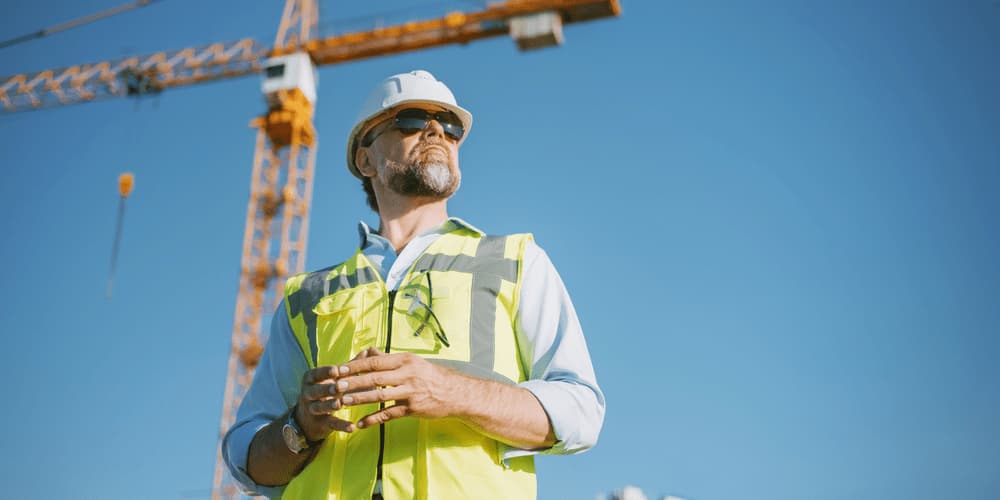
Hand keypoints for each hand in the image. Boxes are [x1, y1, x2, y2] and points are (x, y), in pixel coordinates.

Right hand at [295, 349, 379, 438]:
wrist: (308, 418)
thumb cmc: (326, 389)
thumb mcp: (334, 377)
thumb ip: (350, 366)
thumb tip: (367, 351)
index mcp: (311, 378)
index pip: (317, 373)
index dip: (327, 371)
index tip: (338, 370)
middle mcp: (308, 393)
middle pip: (316, 390)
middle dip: (327, 388)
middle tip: (338, 387)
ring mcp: (312, 409)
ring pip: (320, 407)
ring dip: (330, 405)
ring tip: (340, 404)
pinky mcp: (320, 423)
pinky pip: (330, 424)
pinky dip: (341, 425)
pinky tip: (352, 427)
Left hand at [334, 350, 464, 428]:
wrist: (453, 392)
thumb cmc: (428, 375)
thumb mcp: (411, 361)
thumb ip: (388, 358)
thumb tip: (368, 351)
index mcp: (405, 360)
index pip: (375, 362)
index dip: (356, 366)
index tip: (339, 369)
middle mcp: (407, 374)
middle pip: (374, 378)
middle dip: (353, 382)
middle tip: (335, 386)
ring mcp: (410, 392)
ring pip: (379, 396)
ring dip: (359, 399)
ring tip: (342, 403)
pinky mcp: (412, 409)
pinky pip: (389, 414)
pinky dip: (373, 419)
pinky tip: (360, 424)